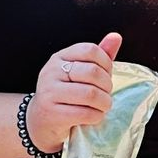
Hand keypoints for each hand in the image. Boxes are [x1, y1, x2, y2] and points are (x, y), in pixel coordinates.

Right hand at [27, 33, 122, 153]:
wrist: (40, 121)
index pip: (90, 50)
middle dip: (107, 86)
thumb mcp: (80, 72)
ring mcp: (49, 92)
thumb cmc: (66, 95)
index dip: (106, 63)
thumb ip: (99, 55)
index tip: (107, 75)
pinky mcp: (52, 113)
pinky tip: (94, 116)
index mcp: (60, 57)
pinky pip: (84, 113)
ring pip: (90, 94)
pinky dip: (96, 116)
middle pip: (93, 72)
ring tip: (102, 106)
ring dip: (104, 103)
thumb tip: (116, 37)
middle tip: (106, 94)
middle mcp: (51, 71)